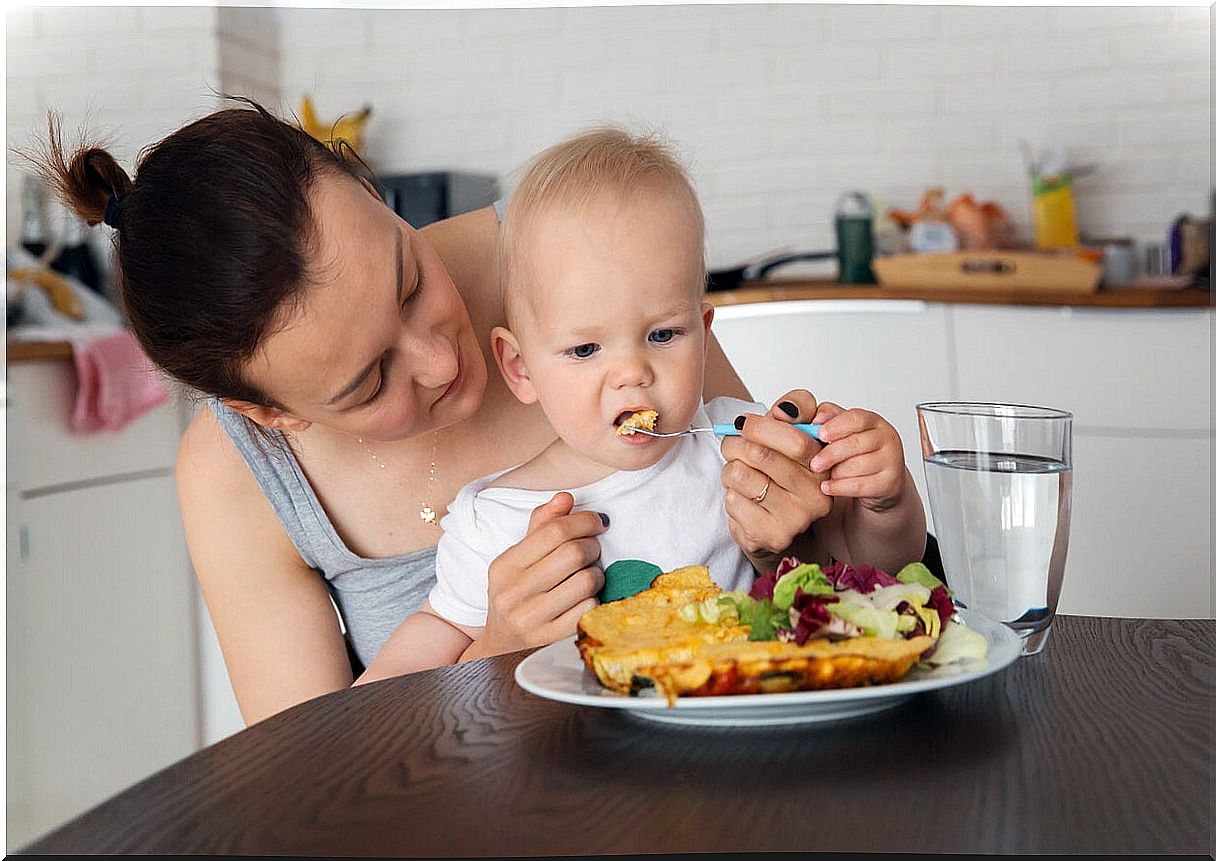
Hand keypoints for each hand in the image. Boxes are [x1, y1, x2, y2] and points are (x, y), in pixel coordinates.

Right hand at [475, 492, 605, 656]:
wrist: (501, 643)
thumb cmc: (516, 591)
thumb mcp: (518, 557)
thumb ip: (541, 525)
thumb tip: (566, 498)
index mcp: (505, 565)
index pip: (554, 531)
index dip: (584, 521)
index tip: (597, 522)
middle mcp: (513, 592)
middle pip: (573, 553)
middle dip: (592, 546)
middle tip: (592, 548)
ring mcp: (531, 618)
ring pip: (586, 581)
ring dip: (596, 574)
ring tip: (589, 574)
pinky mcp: (549, 639)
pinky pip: (588, 609)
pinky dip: (594, 599)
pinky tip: (584, 597)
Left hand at [719, 390, 832, 566]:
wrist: (774, 522)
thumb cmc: (780, 472)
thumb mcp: (792, 432)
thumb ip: (796, 408)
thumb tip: (784, 410)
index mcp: (824, 465)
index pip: (796, 440)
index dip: (762, 426)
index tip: (744, 424)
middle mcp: (817, 495)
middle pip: (760, 454)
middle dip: (735, 444)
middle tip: (732, 445)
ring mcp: (795, 519)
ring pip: (740, 474)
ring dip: (730, 469)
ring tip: (741, 475)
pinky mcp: (772, 535)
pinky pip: (733, 500)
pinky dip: (730, 494)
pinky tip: (743, 498)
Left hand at [809, 401, 908, 511]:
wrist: (881, 482)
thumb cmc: (858, 454)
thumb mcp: (844, 432)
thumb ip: (829, 418)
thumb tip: (816, 419)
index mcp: (874, 422)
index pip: (856, 418)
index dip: (836, 426)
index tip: (819, 435)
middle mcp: (887, 438)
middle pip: (855, 443)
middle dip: (831, 454)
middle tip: (814, 463)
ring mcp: (892, 461)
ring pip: (857, 466)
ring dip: (836, 472)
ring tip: (825, 475)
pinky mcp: (890, 483)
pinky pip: (860, 485)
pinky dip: (839, 487)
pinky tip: (827, 487)